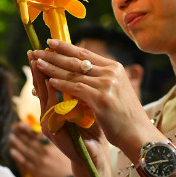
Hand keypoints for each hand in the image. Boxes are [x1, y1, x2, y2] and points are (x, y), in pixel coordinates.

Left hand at [9, 121, 71, 176]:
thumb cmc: (68, 168)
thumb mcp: (66, 152)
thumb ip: (56, 144)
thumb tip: (48, 134)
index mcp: (53, 148)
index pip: (38, 136)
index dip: (28, 130)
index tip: (21, 124)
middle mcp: (45, 153)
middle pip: (30, 142)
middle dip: (21, 135)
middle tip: (13, 129)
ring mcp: (40, 162)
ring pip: (26, 151)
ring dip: (18, 143)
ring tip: (11, 137)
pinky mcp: (37, 172)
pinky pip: (25, 162)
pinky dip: (18, 157)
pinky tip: (12, 152)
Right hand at [29, 51, 107, 167]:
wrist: (93, 154)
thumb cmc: (93, 128)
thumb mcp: (86, 104)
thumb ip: (81, 88)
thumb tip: (85, 66)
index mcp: (55, 105)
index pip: (48, 81)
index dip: (46, 65)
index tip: (45, 49)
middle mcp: (48, 112)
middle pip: (41, 85)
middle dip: (38, 67)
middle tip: (34, 50)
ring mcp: (48, 121)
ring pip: (43, 95)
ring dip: (40, 77)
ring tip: (38, 60)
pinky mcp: (51, 130)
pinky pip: (51, 108)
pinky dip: (51, 94)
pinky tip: (51, 81)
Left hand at [30, 39, 154, 154]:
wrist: (138, 134)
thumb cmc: (124, 116)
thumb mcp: (114, 90)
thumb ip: (99, 78)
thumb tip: (78, 69)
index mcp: (114, 68)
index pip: (85, 54)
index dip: (66, 47)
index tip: (50, 42)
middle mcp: (111, 72)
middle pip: (77, 60)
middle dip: (55, 55)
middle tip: (37, 51)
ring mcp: (107, 85)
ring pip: (74, 74)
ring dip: (53, 68)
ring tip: (37, 63)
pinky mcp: (102, 99)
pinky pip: (77, 88)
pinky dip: (62, 85)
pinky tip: (49, 82)